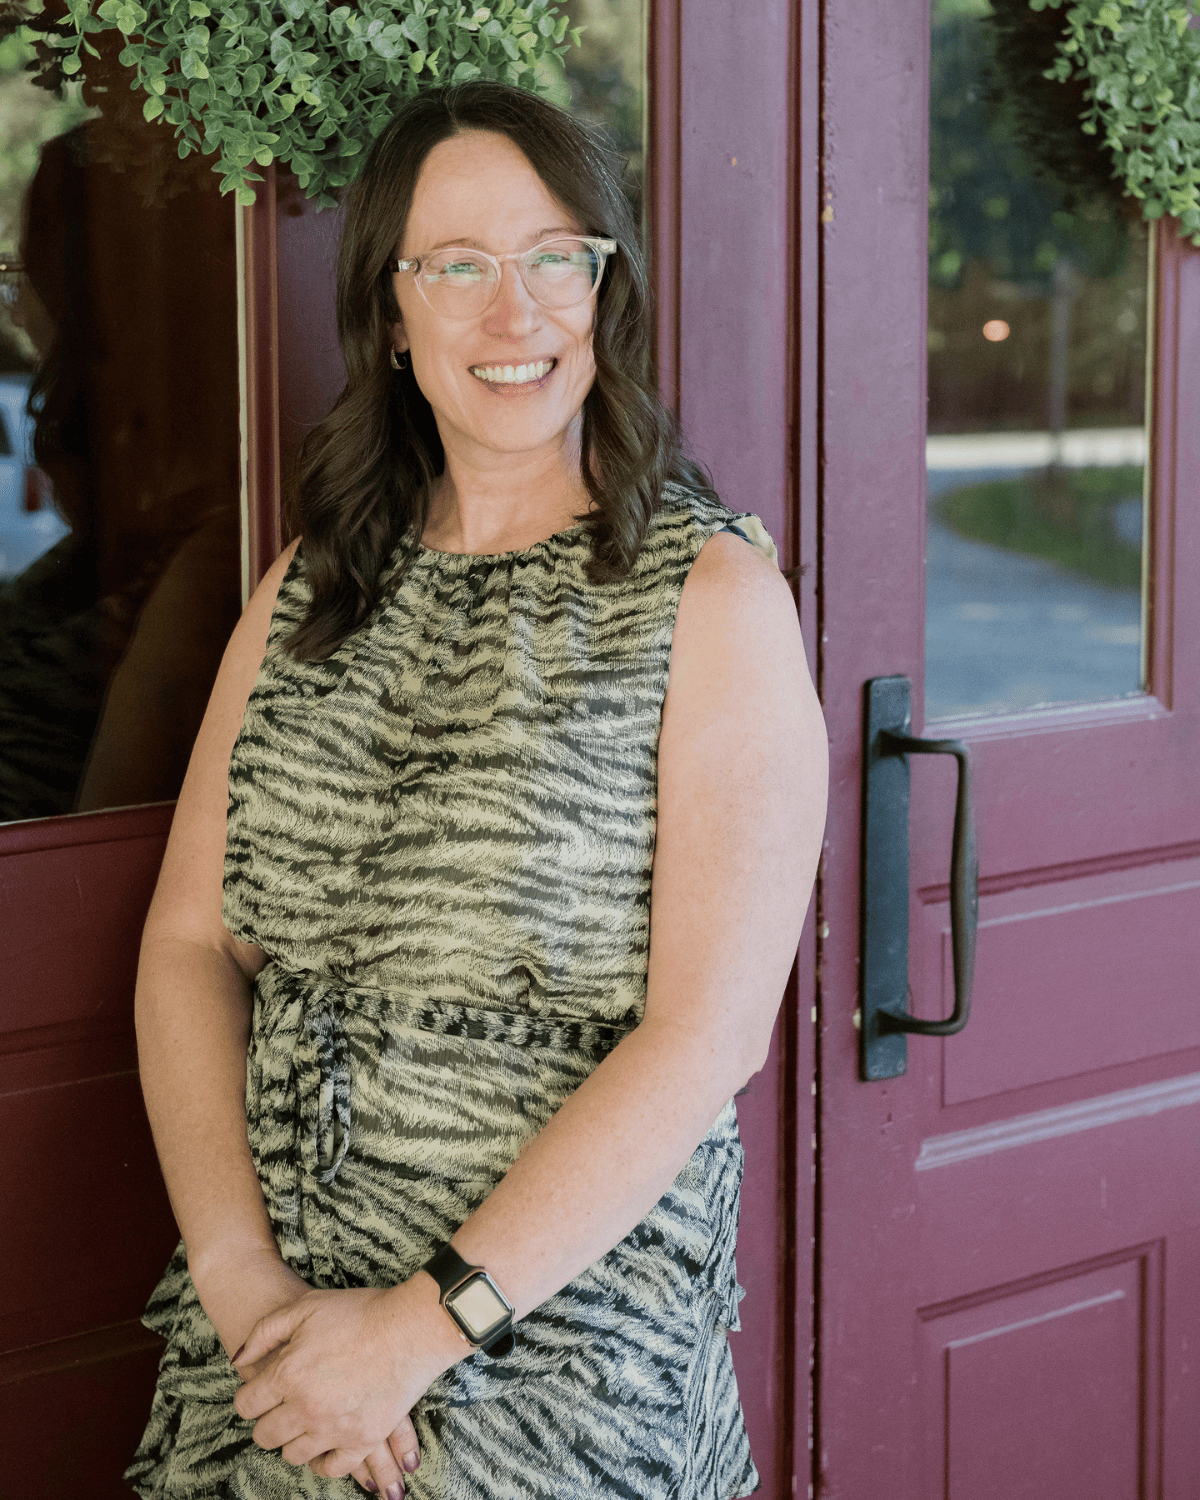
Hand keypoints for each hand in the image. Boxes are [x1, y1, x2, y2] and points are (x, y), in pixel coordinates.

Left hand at [232, 1282, 445, 1486]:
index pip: (246, 1405)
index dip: (250, 1397)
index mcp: (287, 1374)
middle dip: (268, 1422)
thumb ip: (265, 1332)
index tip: (261, 1394)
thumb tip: (238, 1360)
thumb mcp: (305, 1307)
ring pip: (293, 1454)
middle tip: (281, 1408)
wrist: (411, 1326)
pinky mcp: (362, 1439)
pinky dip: (322, 1463)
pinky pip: (331, 1468)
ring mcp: (333, 1427)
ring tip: (303, 1423)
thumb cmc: (360, 1312)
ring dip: (293, 1440)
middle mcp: (305, 1407)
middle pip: (265, 1435)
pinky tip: (322, 1449)